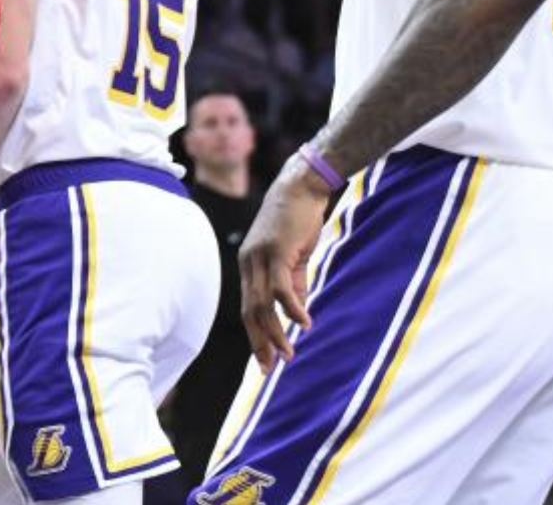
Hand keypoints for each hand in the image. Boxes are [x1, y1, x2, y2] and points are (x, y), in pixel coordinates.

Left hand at [237, 157, 334, 370]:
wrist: (303, 186)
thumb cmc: (298, 219)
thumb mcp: (294, 256)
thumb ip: (294, 282)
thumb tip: (297, 310)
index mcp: (249, 265)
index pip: (247, 307)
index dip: (255, 335)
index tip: (265, 359)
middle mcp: (249, 262)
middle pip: (249, 311)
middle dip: (259, 342)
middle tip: (270, 367)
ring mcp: (260, 257)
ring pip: (263, 304)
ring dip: (275, 332)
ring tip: (288, 354)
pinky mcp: (277, 251)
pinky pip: (281, 288)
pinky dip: (292, 308)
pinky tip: (304, 323)